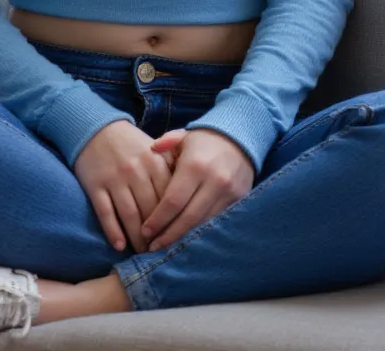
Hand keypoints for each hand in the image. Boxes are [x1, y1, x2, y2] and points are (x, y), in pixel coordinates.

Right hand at [73, 120, 178, 253]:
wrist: (96, 128)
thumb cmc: (131, 144)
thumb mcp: (155, 150)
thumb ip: (172, 170)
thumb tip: (191, 196)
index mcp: (155, 162)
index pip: (169, 197)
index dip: (173, 220)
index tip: (177, 237)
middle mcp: (136, 171)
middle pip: (150, 210)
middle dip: (157, 234)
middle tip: (160, 251)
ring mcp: (115, 179)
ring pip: (130, 215)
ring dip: (137, 238)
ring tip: (142, 252)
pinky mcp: (95, 186)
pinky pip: (106, 213)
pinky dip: (113, 231)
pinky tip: (120, 245)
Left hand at [140, 128, 254, 251]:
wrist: (240, 139)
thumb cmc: (204, 141)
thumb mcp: (184, 137)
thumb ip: (166, 142)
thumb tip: (152, 148)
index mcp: (195, 166)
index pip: (173, 201)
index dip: (158, 219)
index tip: (144, 231)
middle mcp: (213, 181)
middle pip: (188, 218)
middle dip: (168, 235)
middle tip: (152, 247)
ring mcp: (228, 193)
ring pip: (202, 224)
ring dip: (184, 238)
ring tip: (166, 246)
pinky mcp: (238, 200)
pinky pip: (216, 222)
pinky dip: (200, 231)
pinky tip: (187, 238)